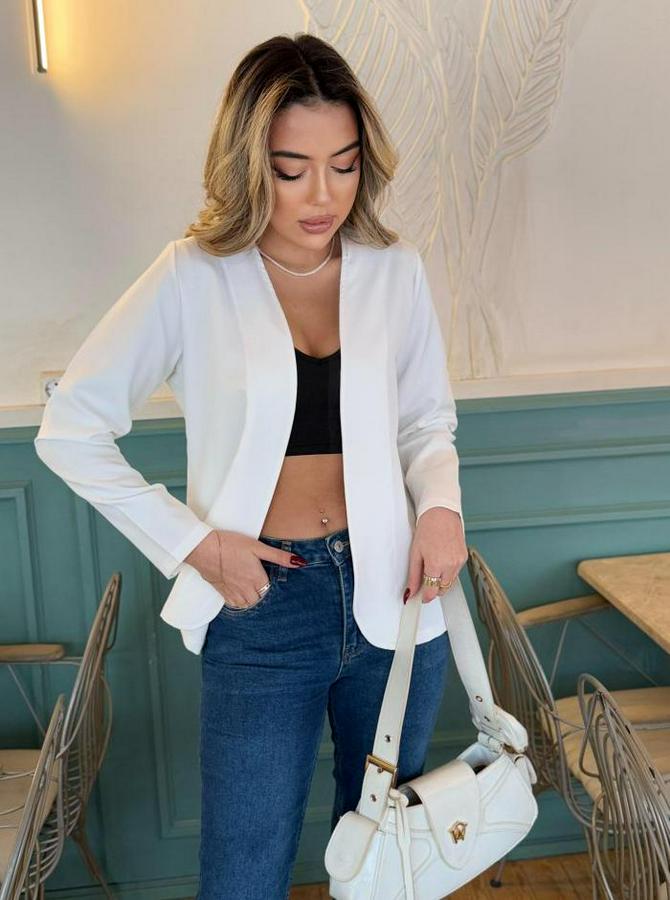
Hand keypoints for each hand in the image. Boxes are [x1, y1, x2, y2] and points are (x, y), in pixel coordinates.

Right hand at [184, 530, 306, 609]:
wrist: (203, 548)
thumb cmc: (229, 545)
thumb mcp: (257, 546)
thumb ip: (279, 556)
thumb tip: (300, 562)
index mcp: (257, 579)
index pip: (271, 590)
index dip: (272, 585)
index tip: (271, 579)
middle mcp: (246, 589)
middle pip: (260, 600)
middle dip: (263, 594)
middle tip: (263, 584)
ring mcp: (233, 592)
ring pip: (248, 604)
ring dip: (252, 599)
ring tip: (253, 589)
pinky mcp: (222, 592)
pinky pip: (234, 605)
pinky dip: (239, 602)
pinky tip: (240, 593)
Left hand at [405, 508, 467, 603]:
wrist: (442, 513)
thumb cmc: (427, 529)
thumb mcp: (415, 553)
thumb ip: (414, 575)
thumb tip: (411, 591)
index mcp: (436, 564)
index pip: (431, 592)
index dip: (424, 597)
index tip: (420, 597)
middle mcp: (450, 565)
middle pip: (441, 590)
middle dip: (432, 588)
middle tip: (424, 579)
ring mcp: (459, 562)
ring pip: (449, 582)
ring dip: (440, 580)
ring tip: (432, 565)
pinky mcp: (464, 558)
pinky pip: (455, 572)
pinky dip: (448, 571)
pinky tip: (441, 559)